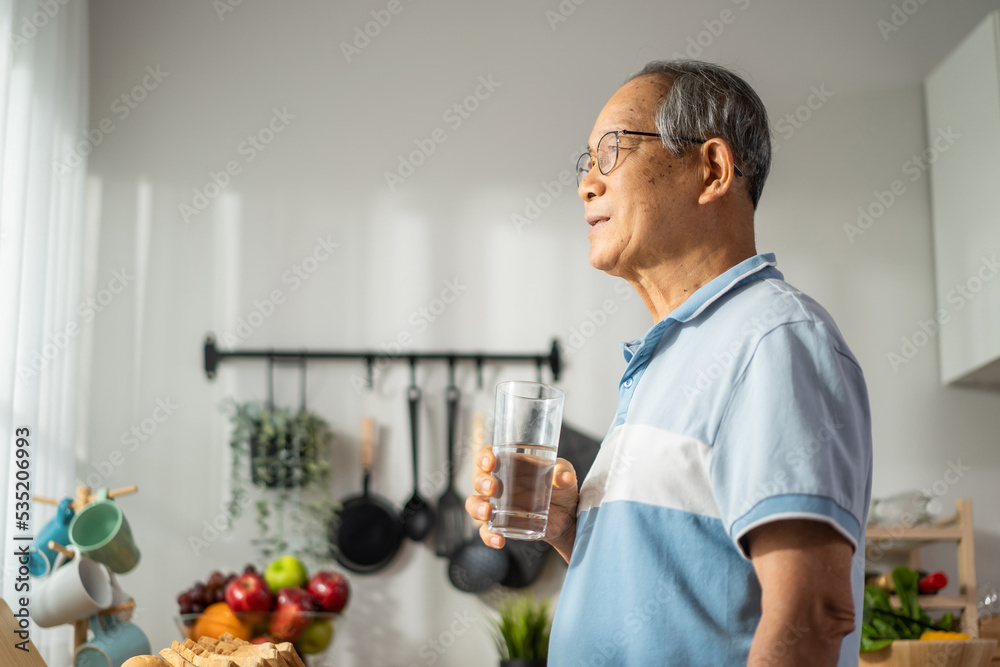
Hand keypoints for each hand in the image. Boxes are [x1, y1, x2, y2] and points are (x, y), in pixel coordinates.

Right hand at [464, 446, 579, 560]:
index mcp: (510, 465)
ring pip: (475, 504)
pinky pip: (487, 531)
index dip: (484, 457)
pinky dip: (488, 536)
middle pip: (479, 479)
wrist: (567, 518)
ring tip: (487, 513)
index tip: (490, 462)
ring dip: (477, 508)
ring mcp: (498, 506)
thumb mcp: (565, 477)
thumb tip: (564, 477)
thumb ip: (564, 473)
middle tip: (492, 488)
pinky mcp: (501, 525)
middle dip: (481, 483)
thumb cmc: (561, 489)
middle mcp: (499, 484)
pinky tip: (499, 540)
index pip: (488, 456)